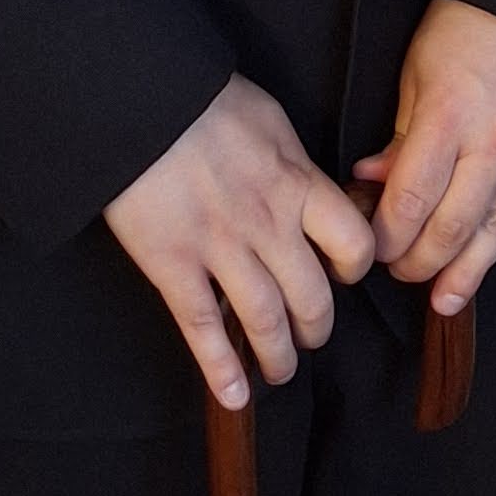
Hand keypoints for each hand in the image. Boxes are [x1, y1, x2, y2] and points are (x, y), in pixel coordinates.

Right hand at [104, 75, 374, 409]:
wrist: (140, 100)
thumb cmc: (204, 99)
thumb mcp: (270, 120)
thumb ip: (293, 163)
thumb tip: (307, 187)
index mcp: (298, 185)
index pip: (353, 243)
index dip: (355, 267)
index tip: (343, 273)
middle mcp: (268, 225)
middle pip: (311, 296)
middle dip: (316, 327)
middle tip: (310, 335)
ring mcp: (219, 249)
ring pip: (264, 321)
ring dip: (277, 357)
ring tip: (279, 371)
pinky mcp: (173, 265)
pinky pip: (203, 327)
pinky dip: (219, 369)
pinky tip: (232, 396)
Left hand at [355, 0, 495, 316]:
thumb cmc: (472, 21)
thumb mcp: (416, 71)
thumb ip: (399, 136)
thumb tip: (375, 181)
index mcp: (449, 116)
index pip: (410, 201)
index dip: (387, 237)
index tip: (371, 251)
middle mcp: (494, 141)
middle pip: (451, 228)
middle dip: (420, 262)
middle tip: (401, 273)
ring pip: (495, 231)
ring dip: (466, 271)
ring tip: (446, 298)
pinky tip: (485, 256)